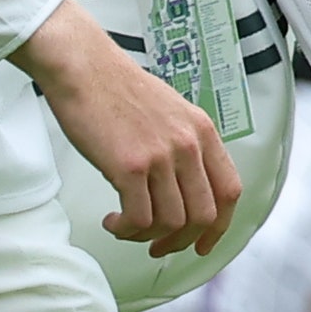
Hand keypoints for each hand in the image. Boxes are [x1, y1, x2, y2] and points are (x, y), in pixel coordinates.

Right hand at [9, 0, 241, 256]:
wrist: (81, 65)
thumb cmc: (114, 85)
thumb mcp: (167, 108)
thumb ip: (183, 143)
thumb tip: (183, 187)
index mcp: (200, 129)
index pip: (229, 191)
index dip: (219, 227)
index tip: (202, 243)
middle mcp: (187, 143)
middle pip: (203, 215)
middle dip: (180, 241)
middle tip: (158, 246)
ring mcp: (160, 155)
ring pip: (171, 223)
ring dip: (148, 237)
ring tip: (127, 228)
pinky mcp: (130, 166)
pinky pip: (139, 219)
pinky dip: (126, 230)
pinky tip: (113, 221)